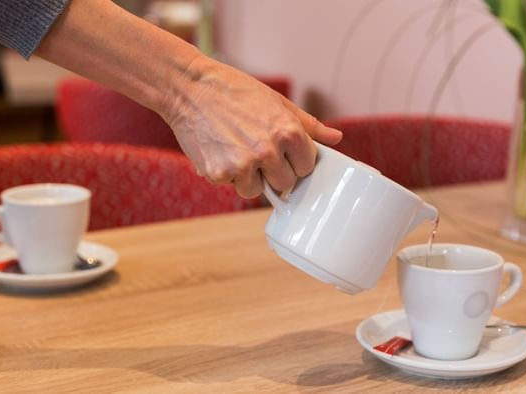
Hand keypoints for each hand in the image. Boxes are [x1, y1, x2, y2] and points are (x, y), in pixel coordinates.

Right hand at [162, 56, 342, 197]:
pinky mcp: (219, 173)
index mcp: (288, 132)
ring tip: (236, 149)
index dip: (295, 160)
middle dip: (274, 172)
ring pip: (256, 190)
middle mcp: (268, 151)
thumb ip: (308, 125)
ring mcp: (243, 165)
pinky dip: (226, 174)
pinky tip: (220, 151)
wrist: (189, 88)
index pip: (306, 167)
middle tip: (257, 151)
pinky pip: (232, 186)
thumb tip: (336, 138)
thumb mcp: (276, 101)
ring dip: (248, 177)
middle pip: (284, 183)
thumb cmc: (233, 90)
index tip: (283, 151)